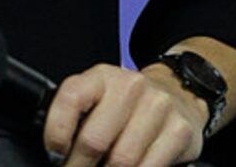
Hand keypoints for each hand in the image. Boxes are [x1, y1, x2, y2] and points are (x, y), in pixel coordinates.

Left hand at [44, 63, 205, 165]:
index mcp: (102, 77)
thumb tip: (57, 156)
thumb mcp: (97, 102)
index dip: (56, 133)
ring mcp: (158, 106)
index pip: (71, 97)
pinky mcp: (179, 130)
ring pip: (122, 161)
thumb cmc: (126, 107)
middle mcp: (131, 86)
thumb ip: (75, 122)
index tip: (57, 154)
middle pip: (94, 141)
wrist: (177, 94)